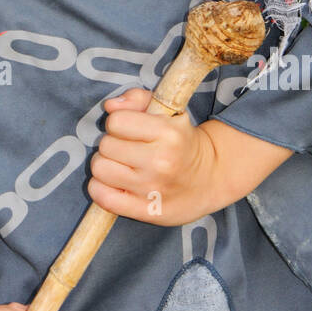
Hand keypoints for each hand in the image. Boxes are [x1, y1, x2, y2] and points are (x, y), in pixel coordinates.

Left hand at [87, 86, 216, 225]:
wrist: (210, 179)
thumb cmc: (182, 141)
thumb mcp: (169, 112)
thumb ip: (138, 99)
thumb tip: (110, 106)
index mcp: (168, 133)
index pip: (116, 121)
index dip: (119, 123)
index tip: (130, 129)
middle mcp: (160, 162)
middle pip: (105, 145)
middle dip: (113, 144)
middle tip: (128, 149)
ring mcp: (152, 189)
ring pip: (100, 169)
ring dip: (106, 165)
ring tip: (123, 166)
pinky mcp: (146, 211)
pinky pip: (103, 197)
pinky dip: (101, 189)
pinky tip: (115, 184)